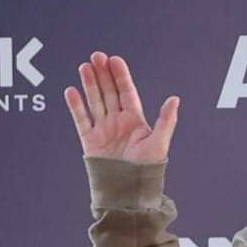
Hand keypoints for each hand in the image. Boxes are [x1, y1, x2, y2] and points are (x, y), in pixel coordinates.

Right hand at [63, 52, 178, 162]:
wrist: (129, 190)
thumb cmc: (148, 169)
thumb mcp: (160, 142)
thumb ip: (166, 120)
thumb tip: (175, 99)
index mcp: (135, 120)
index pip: (126, 92)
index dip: (120, 76)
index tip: (114, 59)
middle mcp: (118, 121)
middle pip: (109, 92)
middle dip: (103, 74)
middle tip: (96, 56)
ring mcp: (103, 129)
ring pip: (95, 101)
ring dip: (89, 84)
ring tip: (84, 67)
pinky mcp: (90, 140)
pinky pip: (81, 119)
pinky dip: (76, 106)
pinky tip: (71, 91)